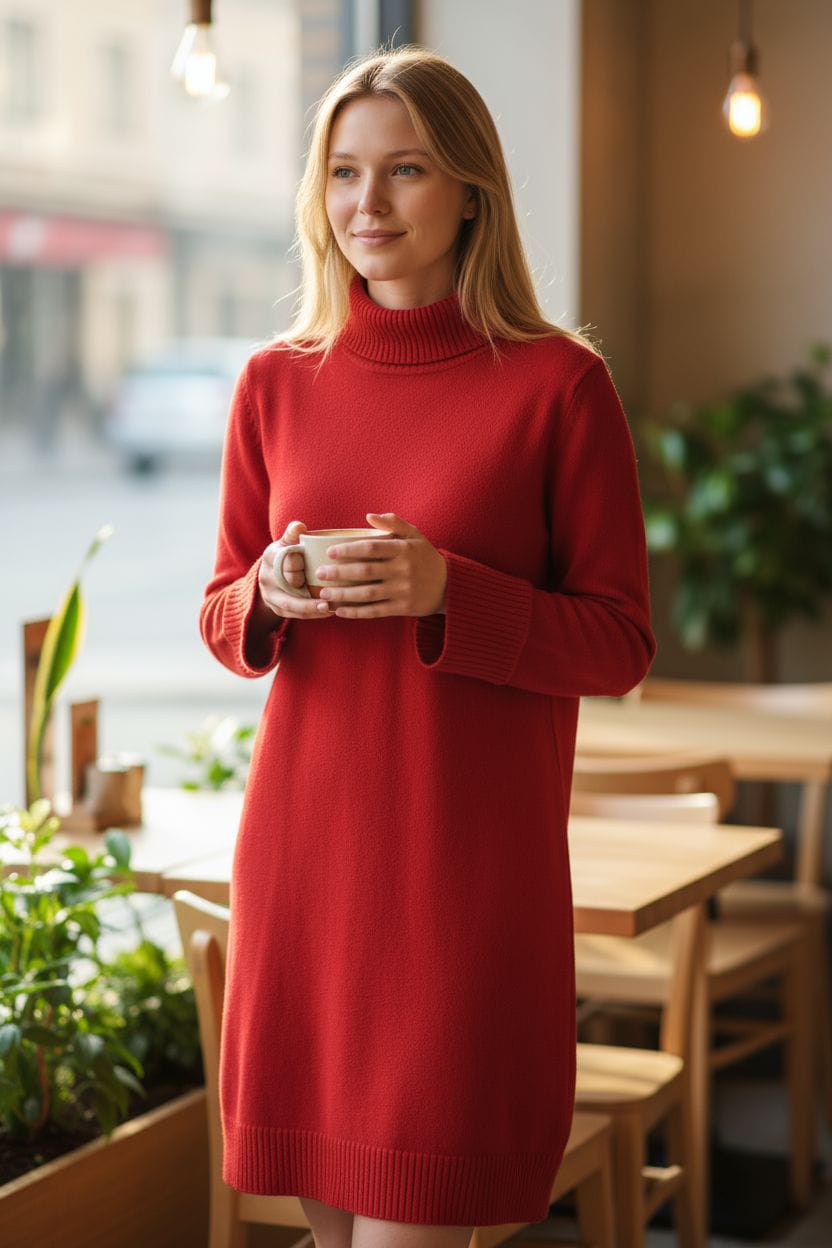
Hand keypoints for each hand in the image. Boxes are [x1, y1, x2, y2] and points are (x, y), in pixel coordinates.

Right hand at [257, 520, 333, 619]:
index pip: (285, 560)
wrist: (270, 577)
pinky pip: (295, 614)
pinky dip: (312, 614)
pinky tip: (329, 611)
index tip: (313, 563)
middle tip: (329, 590)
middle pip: (288, 583)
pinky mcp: (277, 609)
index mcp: (270, 557)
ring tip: (330, 607)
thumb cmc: (286, 555)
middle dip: (306, 586)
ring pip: (291, 603)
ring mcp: (271, 595)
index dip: (298, 562)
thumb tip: (300, 526)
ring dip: (311, 607)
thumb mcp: (286, 542)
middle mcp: (267, 577)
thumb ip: (293, 534)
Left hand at [314, 512, 447, 618]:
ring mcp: (403, 590)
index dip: (349, 550)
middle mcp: (403, 570)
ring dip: (343, 595)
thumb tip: (369, 516)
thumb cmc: (425, 557)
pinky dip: (356, 612)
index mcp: (403, 550)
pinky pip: (375, 611)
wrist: (449, 585)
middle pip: (365, 572)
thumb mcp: (415, 535)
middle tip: (319, 573)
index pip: (371, 548)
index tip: (330, 552)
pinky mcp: (403, 608)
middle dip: (339, 573)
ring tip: (323, 594)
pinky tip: (340, 611)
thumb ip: (394, 522)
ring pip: (367, 594)